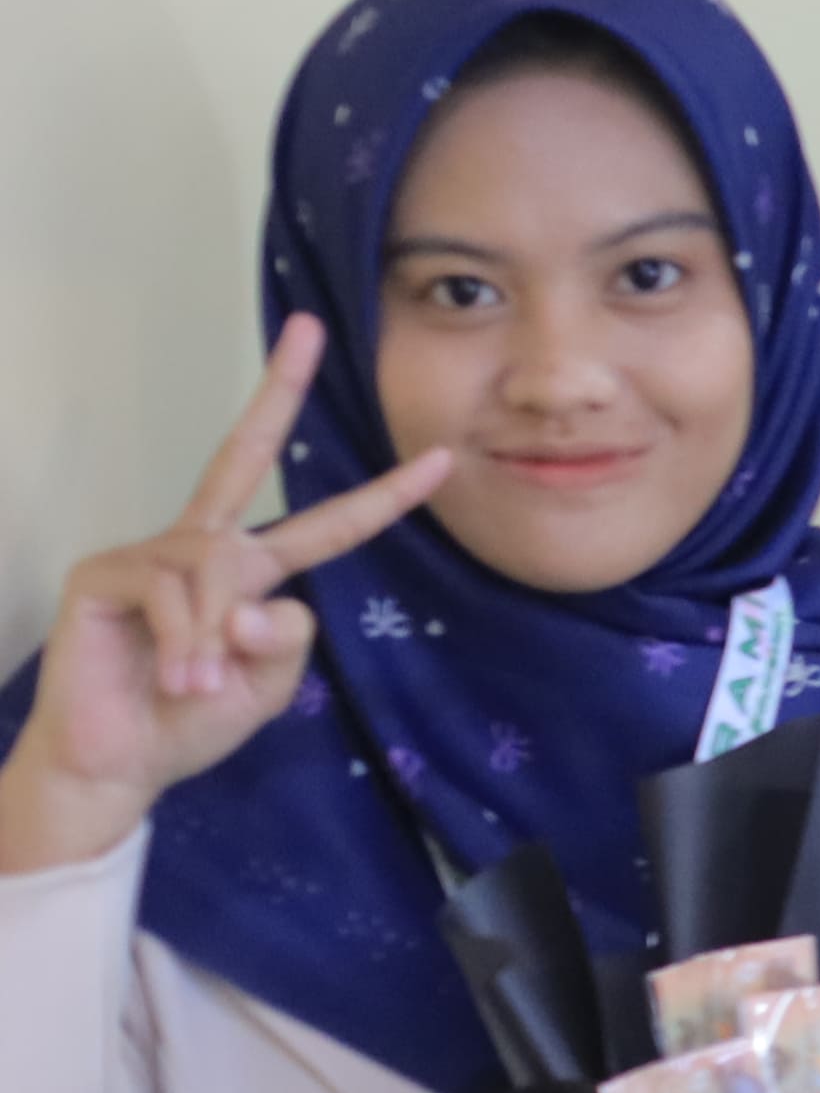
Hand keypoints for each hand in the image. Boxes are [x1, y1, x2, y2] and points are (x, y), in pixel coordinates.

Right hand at [0, 321, 454, 878]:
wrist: (119, 765)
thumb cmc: (191, 722)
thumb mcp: (270, 684)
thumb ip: (287, 639)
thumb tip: (255, 599)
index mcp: (250, 575)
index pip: (326, 526)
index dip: (383, 496)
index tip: (442, 458)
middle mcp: (202, 549)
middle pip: (244, 453)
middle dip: (278, 389)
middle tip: (310, 327)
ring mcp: (147, 554)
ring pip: (219, 570)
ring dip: (216, 637)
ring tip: (197, 682)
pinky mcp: (102, 573)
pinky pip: (172, 592)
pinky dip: (185, 639)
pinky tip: (174, 675)